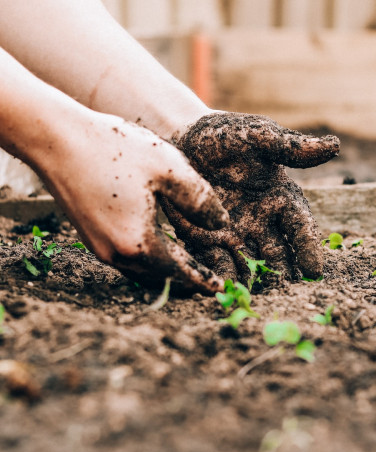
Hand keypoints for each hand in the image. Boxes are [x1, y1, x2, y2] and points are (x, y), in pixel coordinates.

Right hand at [35, 113, 228, 293]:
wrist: (56, 140)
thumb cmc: (114, 149)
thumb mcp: (168, 168)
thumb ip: (200, 200)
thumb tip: (221, 224)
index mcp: (139, 243)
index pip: (180, 272)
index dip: (203, 280)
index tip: (221, 289)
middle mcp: (116, 254)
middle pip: (160, 277)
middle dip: (186, 280)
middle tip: (208, 280)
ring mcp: (99, 248)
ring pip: (142, 271)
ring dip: (166, 272)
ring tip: (187, 265)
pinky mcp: (90, 237)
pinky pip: (126, 259)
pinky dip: (147, 260)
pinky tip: (157, 246)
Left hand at [163, 113, 339, 281]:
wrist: (184, 140)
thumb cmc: (225, 136)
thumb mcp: (257, 136)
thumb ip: (289, 147)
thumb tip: (333, 147)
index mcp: (280, 199)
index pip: (299, 227)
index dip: (308, 248)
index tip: (314, 271)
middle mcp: (261, 222)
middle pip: (277, 254)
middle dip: (282, 275)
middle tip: (286, 295)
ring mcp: (234, 234)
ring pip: (249, 265)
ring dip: (254, 282)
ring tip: (256, 300)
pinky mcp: (207, 239)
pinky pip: (216, 262)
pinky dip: (221, 276)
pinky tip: (223, 290)